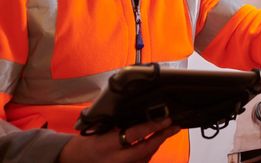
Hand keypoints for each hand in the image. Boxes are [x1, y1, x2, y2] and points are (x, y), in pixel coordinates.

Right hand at [58, 118, 179, 162]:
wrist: (73, 160)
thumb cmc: (87, 141)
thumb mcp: (101, 128)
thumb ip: (120, 123)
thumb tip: (142, 114)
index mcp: (107, 144)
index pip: (136, 134)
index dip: (153, 126)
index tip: (166, 119)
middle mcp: (115, 159)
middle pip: (146, 149)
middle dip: (162, 137)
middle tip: (174, 126)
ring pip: (145, 158)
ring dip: (157, 144)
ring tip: (167, 131)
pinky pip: (141, 162)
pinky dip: (149, 153)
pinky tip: (154, 143)